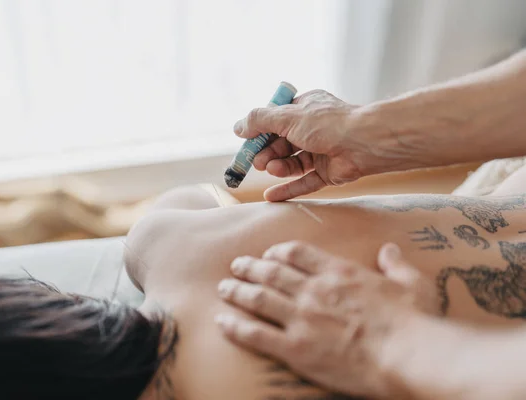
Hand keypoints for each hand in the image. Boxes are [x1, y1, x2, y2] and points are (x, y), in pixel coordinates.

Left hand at [215, 241, 440, 398]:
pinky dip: (235, 326)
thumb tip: (389, 250)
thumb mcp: (410, 284)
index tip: (268, 254)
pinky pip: (255, 334)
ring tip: (224, 288)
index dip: (277, 252)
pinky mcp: (295, 348)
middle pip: (270, 272)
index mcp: (337, 273)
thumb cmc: (412, 323)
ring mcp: (300, 318)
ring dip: (237, 291)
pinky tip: (222, 322)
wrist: (407, 356)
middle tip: (235, 266)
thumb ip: (395, 265)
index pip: (297, 253)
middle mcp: (313, 290)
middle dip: (249, 267)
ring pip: (257, 298)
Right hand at [234, 90, 397, 200]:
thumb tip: (238, 127)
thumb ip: (260, 120)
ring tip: (271, 169)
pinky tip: (270, 197)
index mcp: (304, 109)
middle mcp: (312, 129)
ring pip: (291, 163)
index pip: (275, 120)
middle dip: (266, 152)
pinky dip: (288, 189)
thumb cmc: (328, 123)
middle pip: (281, 144)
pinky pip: (304, 182)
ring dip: (277, 167)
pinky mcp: (328, 172)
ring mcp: (320, 151)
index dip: (259, 131)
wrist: (365, 142)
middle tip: (256, 161)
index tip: (245, 142)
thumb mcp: (287, 116)